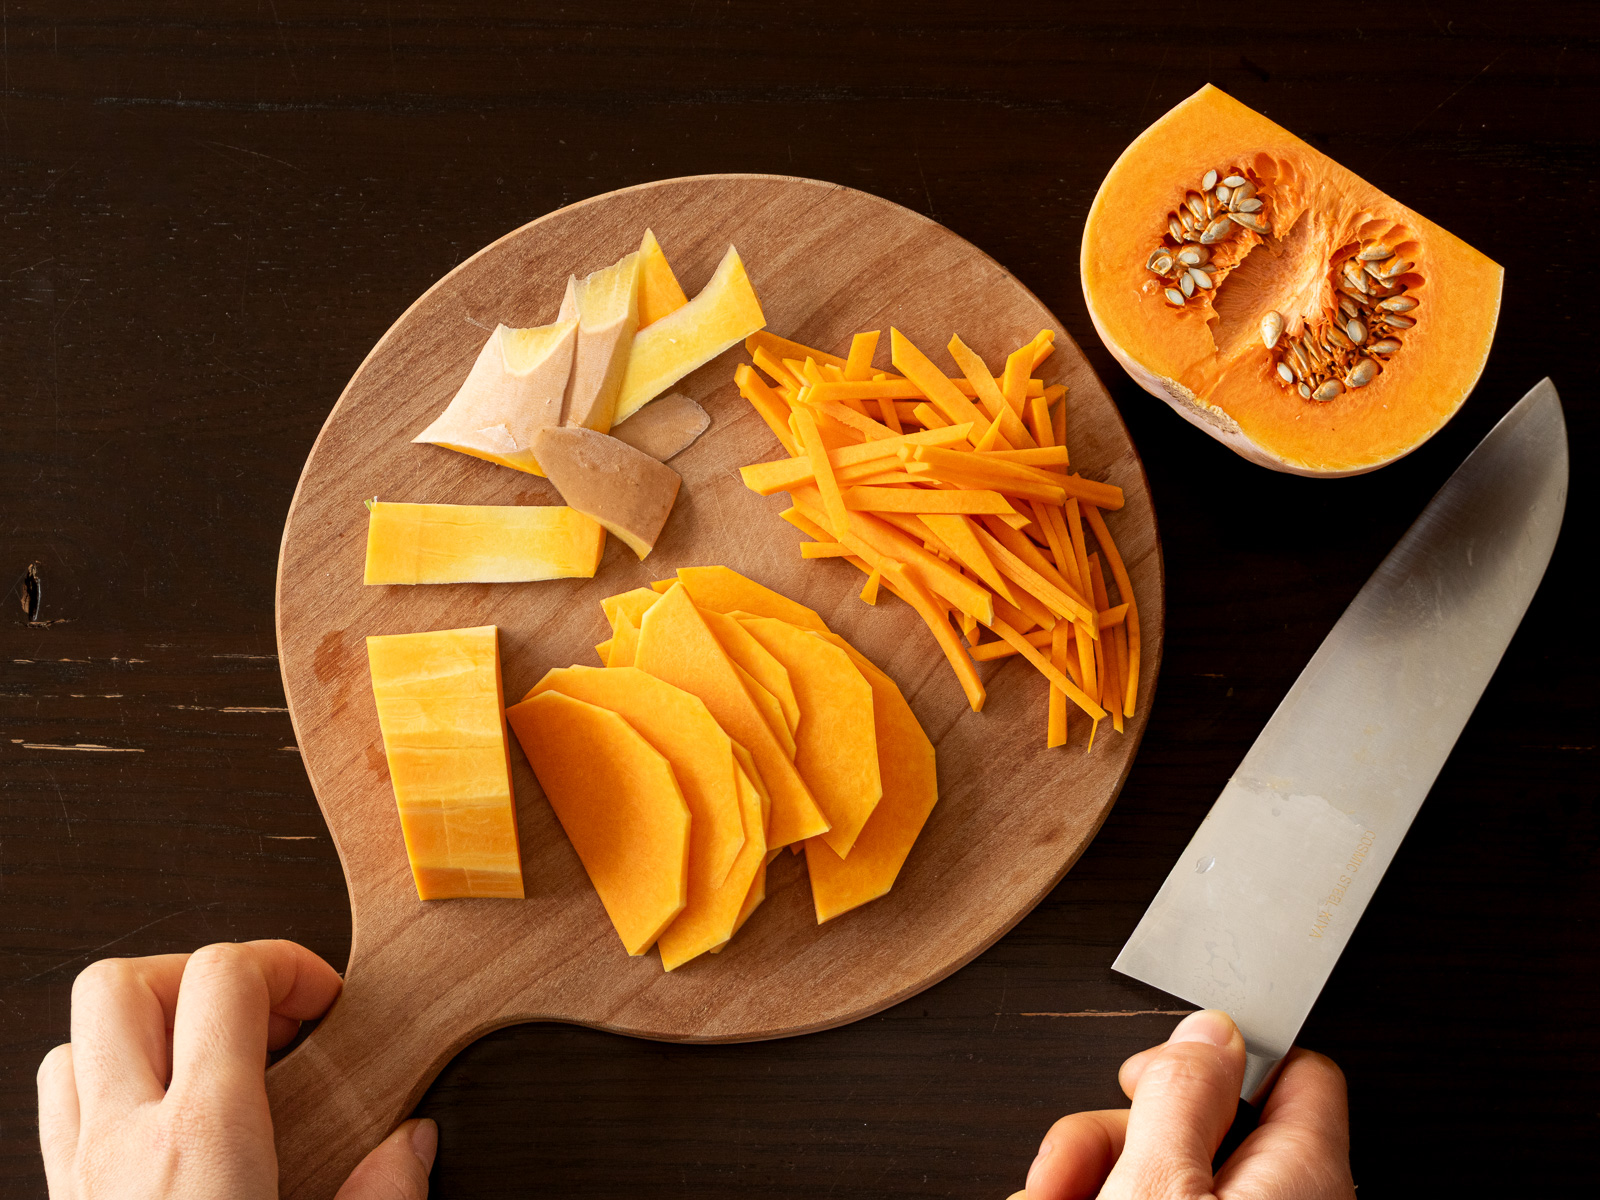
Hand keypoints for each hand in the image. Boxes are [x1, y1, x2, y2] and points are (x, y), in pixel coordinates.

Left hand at [37, 940, 437, 1198]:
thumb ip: (380, 1197)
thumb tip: (409, 1148)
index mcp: (204, 1139)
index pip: (223, 977)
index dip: (285, 964)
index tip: (323, 1002)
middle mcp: (125, 1143)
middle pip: (123, 985)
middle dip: (196, 976)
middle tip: (261, 1018)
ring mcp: (80, 1173)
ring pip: (76, 1041)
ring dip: (144, 1032)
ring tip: (211, 1065)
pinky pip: (58, 1108)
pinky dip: (107, 1088)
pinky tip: (164, 1124)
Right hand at [1014, 1010, 1353, 1199]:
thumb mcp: (1160, 1182)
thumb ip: (1184, 1093)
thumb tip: (1207, 1029)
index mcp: (1305, 1176)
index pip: (1295, 1071)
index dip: (1214, 1054)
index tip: (1149, 1068)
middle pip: (1198, 1124)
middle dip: (1112, 1133)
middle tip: (1066, 1164)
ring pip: (1160, 1173)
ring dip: (1086, 1174)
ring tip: (1046, 1197)